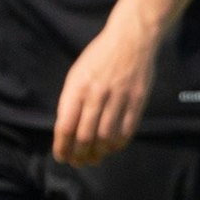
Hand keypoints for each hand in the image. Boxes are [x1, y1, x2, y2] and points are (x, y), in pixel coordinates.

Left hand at [53, 20, 156, 165]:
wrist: (131, 37)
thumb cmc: (100, 56)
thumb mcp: (77, 73)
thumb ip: (71, 100)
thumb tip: (67, 131)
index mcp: (77, 87)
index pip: (65, 127)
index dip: (62, 147)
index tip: (62, 157)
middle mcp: (97, 94)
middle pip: (85, 136)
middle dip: (80, 155)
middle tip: (79, 162)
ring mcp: (119, 96)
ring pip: (106, 136)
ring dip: (99, 152)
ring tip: (96, 157)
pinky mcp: (138, 98)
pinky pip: (127, 128)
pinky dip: (119, 143)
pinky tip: (113, 147)